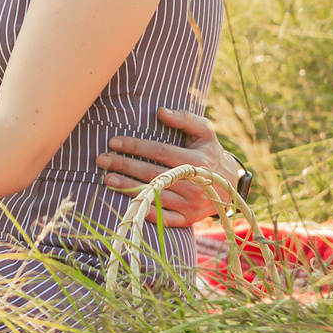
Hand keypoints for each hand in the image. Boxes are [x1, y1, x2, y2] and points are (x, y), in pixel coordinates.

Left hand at [99, 106, 239, 225]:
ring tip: (107, 178)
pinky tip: (125, 201)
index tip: (113, 142)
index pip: (159, 152)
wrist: (230, 186)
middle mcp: (194, 185)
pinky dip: (143, 210)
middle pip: (152, 174)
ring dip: (127, 187)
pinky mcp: (187, 219)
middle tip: (102, 160)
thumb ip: (185, 119)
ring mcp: (190, 204)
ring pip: (154, 195)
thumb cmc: (210, 153)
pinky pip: (162, 218)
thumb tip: (160, 112)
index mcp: (196, 162)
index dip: (135, 146)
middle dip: (124, 166)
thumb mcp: (205, 132)